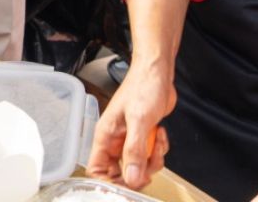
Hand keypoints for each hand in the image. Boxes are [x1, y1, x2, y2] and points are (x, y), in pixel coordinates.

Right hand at [87, 60, 174, 189]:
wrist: (158, 74)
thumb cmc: (142, 87)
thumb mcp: (139, 120)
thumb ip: (134, 150)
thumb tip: (131, 178)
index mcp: (105, 136)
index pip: (96, 169)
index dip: (110, 181)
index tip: (127, 182)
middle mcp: (115, 140)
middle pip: (120, 173)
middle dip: (137, 173)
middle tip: (148, 166)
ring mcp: (129, 140)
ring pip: (138, 167)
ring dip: (152, 160)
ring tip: (156, 142)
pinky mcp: (143, 137)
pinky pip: (150, 157)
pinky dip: (159, 150)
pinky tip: (160, 134)